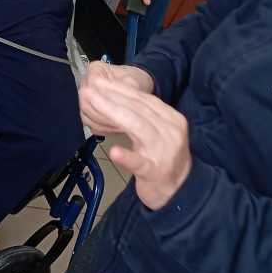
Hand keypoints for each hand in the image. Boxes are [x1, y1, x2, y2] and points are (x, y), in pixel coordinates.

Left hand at [79, 64, 189, 208]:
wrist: (181, 191)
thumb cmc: (163, 159)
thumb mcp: (160, 133)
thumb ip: (144, 117)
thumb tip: (117, 96)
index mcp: (172, 119)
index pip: (144, 99)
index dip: (121, 89)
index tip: (101, 81)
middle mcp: (171, 132)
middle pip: (139, 110)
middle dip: (112, 96)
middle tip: (90, 88)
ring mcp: (164, 153)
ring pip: (138, 128)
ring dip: (114, 113)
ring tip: (93, 103)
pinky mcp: (156, 172)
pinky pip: (140, 163)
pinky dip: (127, 157)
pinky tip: (114, 151)